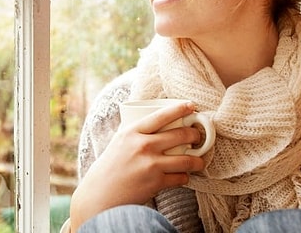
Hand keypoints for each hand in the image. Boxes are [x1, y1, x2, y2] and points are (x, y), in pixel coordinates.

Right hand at [69, 101, 205, 230]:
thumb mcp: (119, 142)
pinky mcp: (156, 182)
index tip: (191, 106)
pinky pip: (180, 177)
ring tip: (199, 161)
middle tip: (197, 137)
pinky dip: (184, 177)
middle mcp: (143, 145)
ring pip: (186, 159)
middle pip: (180, 135)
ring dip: (197, 160)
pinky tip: (182, 176)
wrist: (100, 194)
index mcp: (132, 132)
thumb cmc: (110, 167)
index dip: (179, 109)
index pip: (161, 116)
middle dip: (195, 135)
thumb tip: (155, 123)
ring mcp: (150, 164)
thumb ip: (135, 132)